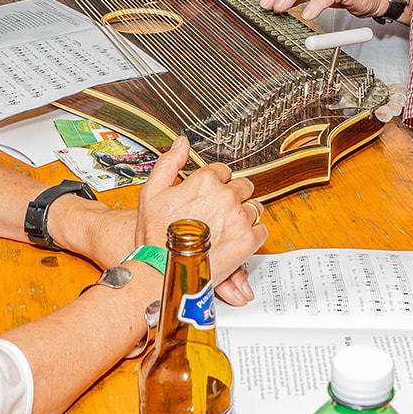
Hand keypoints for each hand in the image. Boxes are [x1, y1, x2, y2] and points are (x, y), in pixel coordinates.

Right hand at [136, 137, 263, 303]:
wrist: (161, 271)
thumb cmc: (154, 236)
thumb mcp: (151, 193)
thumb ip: (169, 163)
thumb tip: (181, 143)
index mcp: (205, 180)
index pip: (224, 171)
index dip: (217, 183)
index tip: (211, 196)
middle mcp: (226, 195)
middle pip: (243, 186)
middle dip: (233, 197)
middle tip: (220, 214)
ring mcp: (239, 218)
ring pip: (254, 207)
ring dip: (244, 216)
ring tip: (226, 229)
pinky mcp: (248, 240)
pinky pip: (261, 231)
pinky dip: (252, 236)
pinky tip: (234, 242)